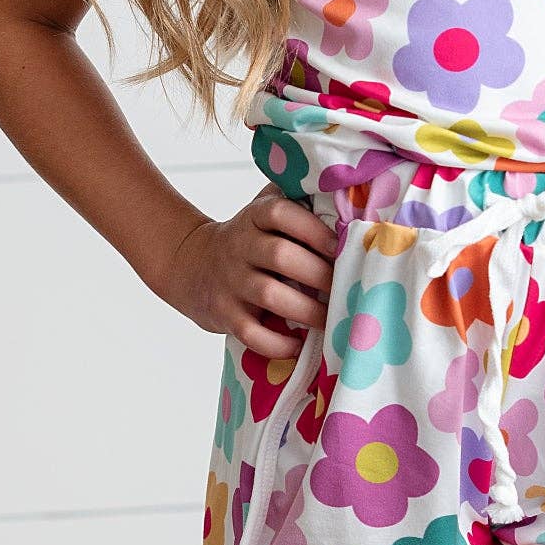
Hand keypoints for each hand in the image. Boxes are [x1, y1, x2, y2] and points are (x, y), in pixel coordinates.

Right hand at [161, 183, 334, 356]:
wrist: (192, 264)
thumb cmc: (249, 239)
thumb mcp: (263, 210)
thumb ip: (299, 201)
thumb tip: (351, 200)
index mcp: (254, 216)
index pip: (280, 213)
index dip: (313, 228)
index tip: (339, 246)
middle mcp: (240, 245)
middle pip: (280, 256)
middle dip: (319, 274)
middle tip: (346, 287)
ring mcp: (230, 280)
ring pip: (269, 295)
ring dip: (307, 310)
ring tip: (331, 318)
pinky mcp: (223, 313)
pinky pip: (251, 332)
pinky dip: (277, 343)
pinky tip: (298, 343)